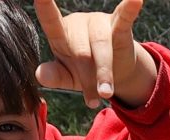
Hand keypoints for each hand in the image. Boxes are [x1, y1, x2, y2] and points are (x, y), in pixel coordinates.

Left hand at [33, 0, 151, 107]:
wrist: (114, 73)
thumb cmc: (84, 72)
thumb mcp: (67, 78)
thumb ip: (54, 76)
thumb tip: (40, 74)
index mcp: (61, 35)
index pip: (50, 22)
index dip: (46, 8)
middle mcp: (78, 24)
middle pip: (81, 51)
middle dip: (87, 79)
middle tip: (91, 102)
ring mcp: (98, 22)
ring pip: (101, 45)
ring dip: (104, 73)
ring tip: (105, 94)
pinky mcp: (118, 25)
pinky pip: (124, 17)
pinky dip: (129, 9)